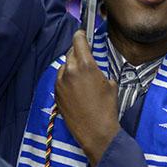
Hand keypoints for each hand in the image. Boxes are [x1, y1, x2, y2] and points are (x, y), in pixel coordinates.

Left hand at [55, 30, 119, 165]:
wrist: (96, 132)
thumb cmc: (107, 108)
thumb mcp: (110, 84)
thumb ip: (99, 70)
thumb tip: (94, 68)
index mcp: (86, 66)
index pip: (78, 41)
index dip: (81, 35)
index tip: (82, 34)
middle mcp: (70, 71)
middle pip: (71, 52)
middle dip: (78, 53)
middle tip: (85, 58)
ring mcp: (60, 83)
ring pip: (64, 66)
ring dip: (71, 67)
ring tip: (82, 78)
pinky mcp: (56, 94)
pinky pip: (60, 80)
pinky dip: (66, 80)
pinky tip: (76, 90)